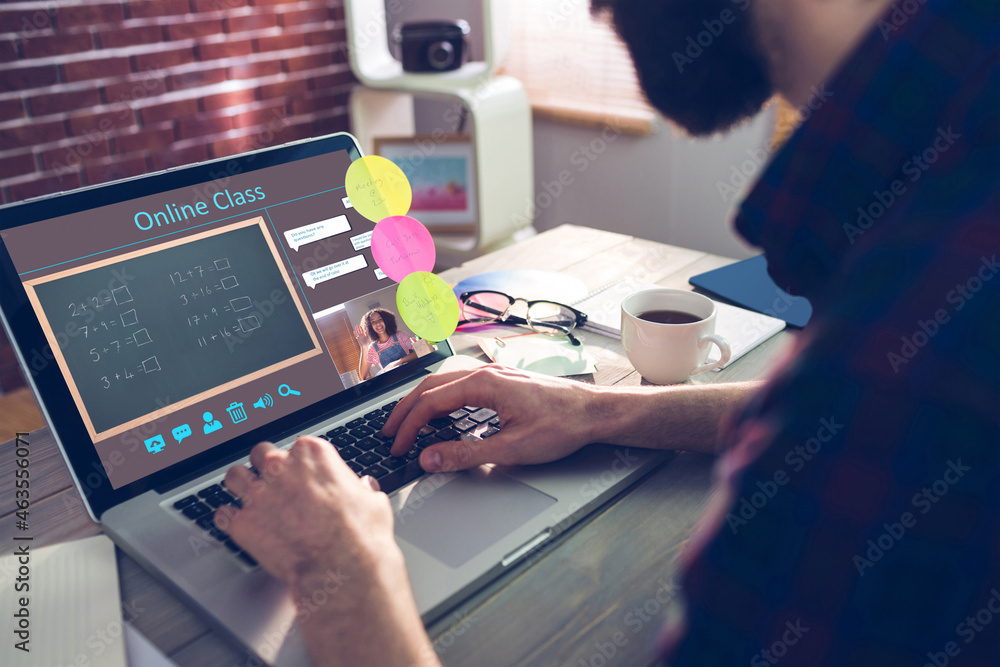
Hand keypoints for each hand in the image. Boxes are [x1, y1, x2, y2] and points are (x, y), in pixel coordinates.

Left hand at [215, 437, 436, 665]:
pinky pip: (222, 514)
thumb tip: (363, 488)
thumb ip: (361, 489)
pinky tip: (235, 525)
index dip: (299, 464)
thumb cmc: (360, 535)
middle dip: (266, 468)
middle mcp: (281, 467)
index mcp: (313, 454)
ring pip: (234, 476)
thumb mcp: (372, 502)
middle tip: (274, 484)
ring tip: (247, 497)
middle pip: (261, 454)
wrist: (341, 568)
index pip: (297, 447)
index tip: (302, 475)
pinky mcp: (242, 523)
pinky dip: (228, 520)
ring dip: (240, 486)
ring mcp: (258, 494)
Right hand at [384, 365, 604, 472]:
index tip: (397, 447)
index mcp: (483, 384)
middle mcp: (486, 373)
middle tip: (389, 434)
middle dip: (405, 411)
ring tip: (408, 423)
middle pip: (431, 387)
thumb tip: (431, 458)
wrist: (594, 413)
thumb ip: (466, 454)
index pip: (430, 403)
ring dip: (422, 403)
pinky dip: (441, 400)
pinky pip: (460, 386)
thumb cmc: (563, 425)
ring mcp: (494, 375)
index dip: (408, 427)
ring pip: (444, 384)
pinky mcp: (503, 383)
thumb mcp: (512, 448)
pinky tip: (441, 414)